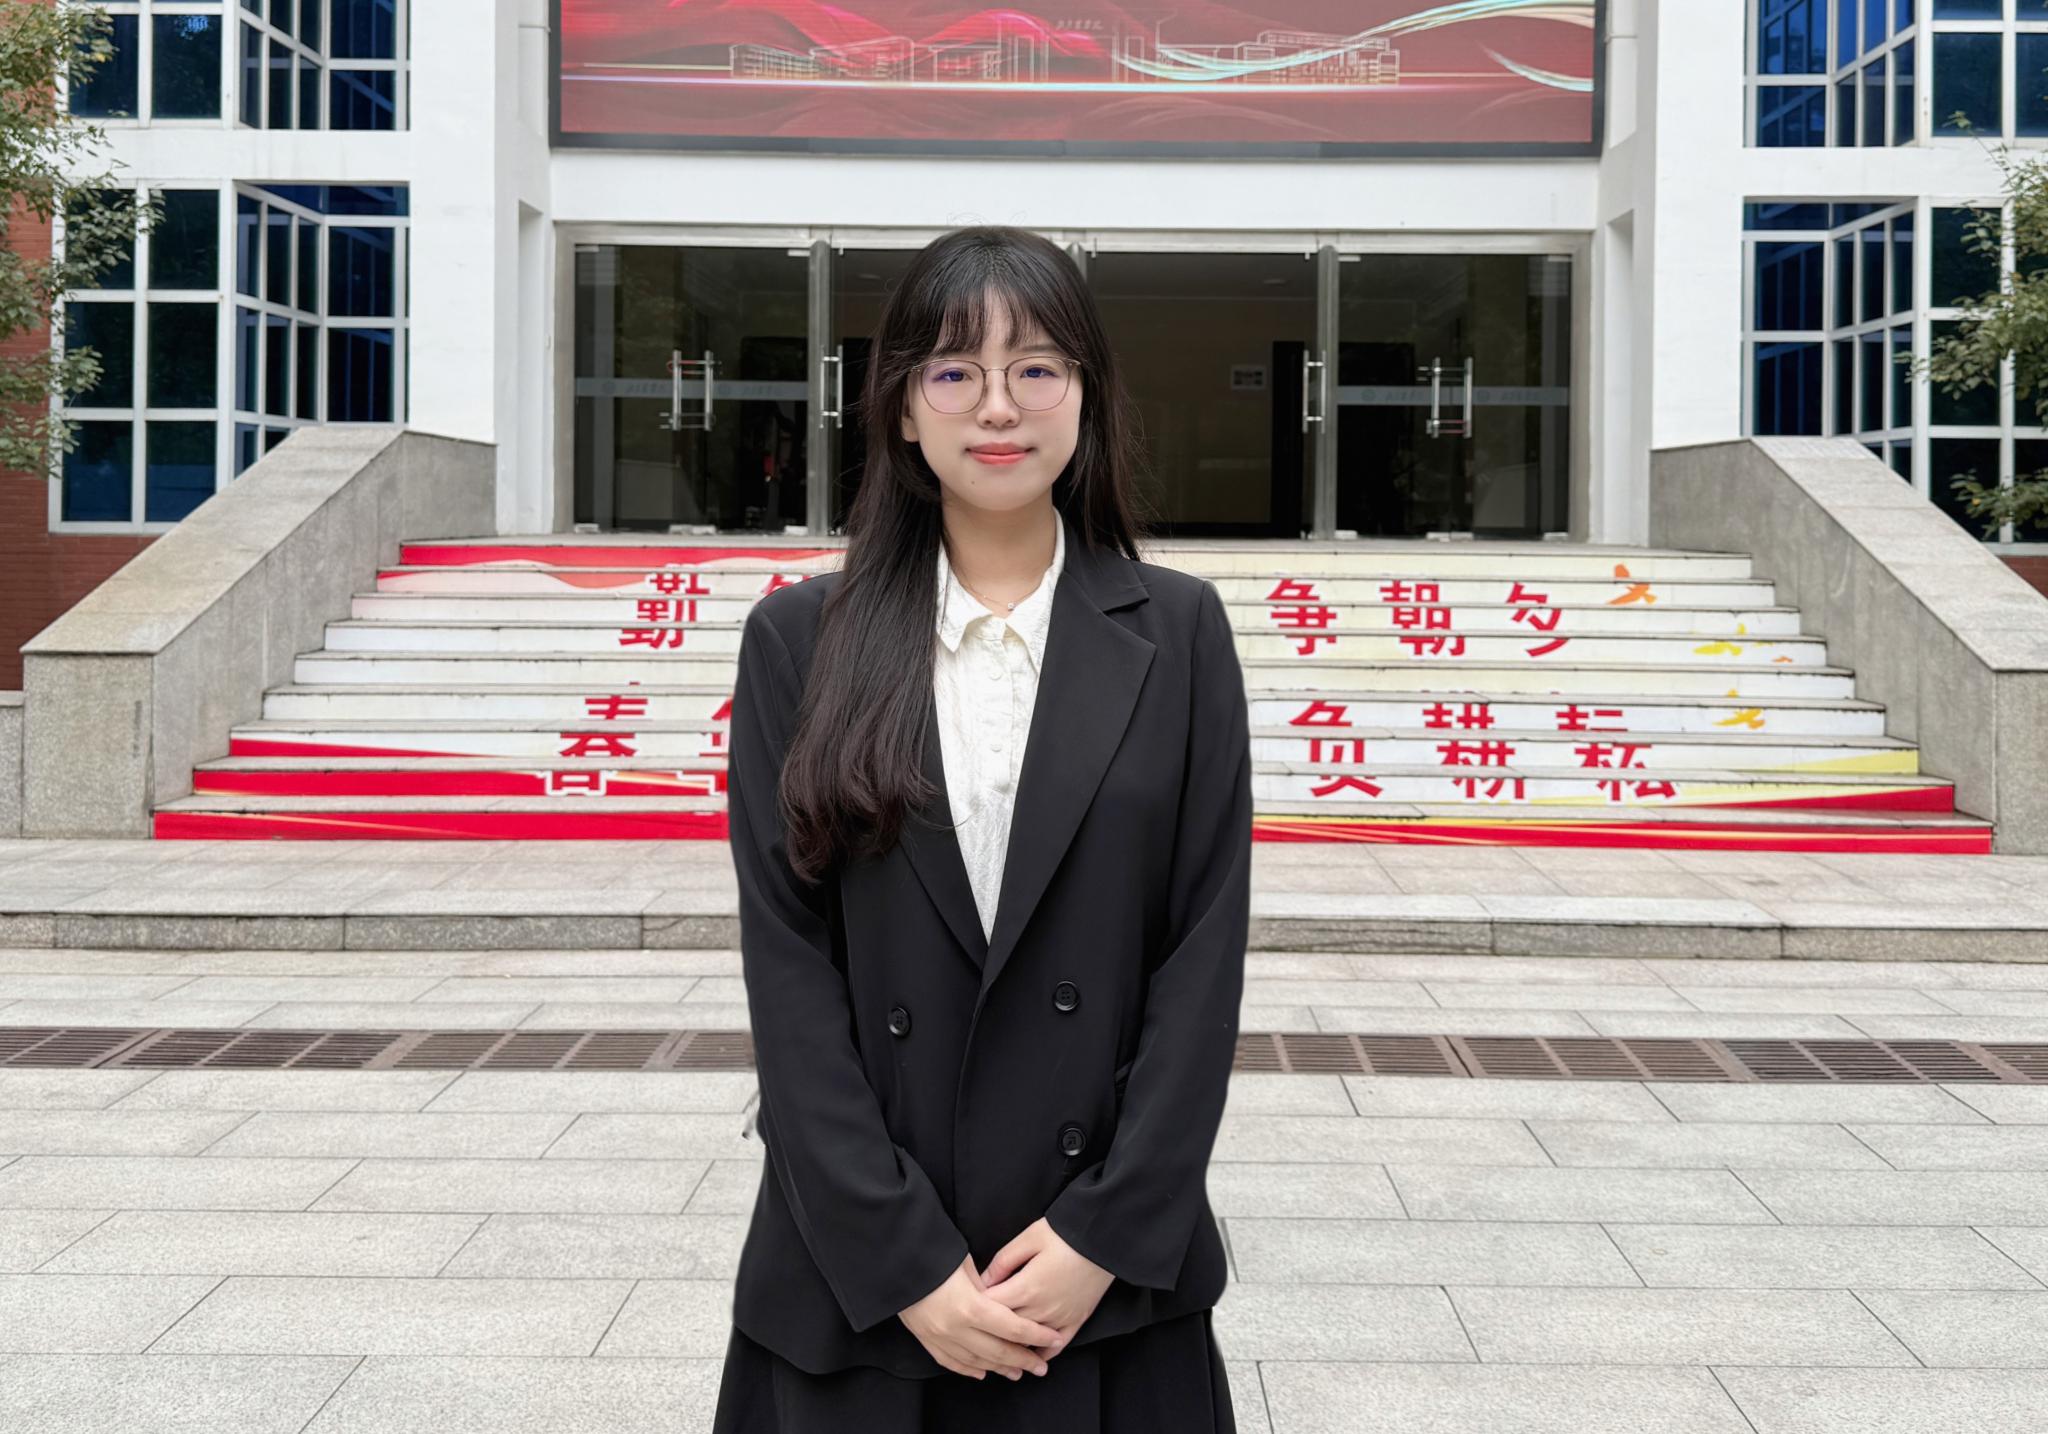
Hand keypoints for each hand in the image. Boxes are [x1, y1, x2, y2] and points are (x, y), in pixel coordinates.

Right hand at [898, 1254, 1064, 1380]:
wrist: (893, 1260)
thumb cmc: (933, 1253)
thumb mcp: (966, 1263)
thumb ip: (987, 1287)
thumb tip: (1002, 1301)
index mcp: (971, 1307)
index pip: (1013, 1328)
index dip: (1037, 1335)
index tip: (1054, 1337)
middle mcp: (956, 1328)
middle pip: (998, 1351)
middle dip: (1023, 1360)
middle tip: (1041, 1366)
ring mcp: (939, 1336)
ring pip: (976, 1361)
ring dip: (999, 1368)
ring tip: (1017, 1372)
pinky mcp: (925, 1339)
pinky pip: (951, 1361)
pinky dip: (968, 1369)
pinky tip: (982, 1372)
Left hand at [977, 1217, 1115, 1360]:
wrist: (1104, 1240)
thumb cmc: (1065, 1233)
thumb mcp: (1029, 1237)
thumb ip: (1003, 1261)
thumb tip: (982, 1280)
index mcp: (1026, 1287)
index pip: (990, 1308)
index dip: (975, 1307)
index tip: (965, 1305)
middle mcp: (1041, 1309)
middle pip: (1006, 1329)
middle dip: (988, 1330)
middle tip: (974, 1329)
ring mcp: (1060, 1318)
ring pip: (1029, 1342)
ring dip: (1012, 1345)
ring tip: (997, 1345)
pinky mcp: (1076, 1321)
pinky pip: (1056, 1347)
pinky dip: (1042, 1353)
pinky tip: (1031, 1354)